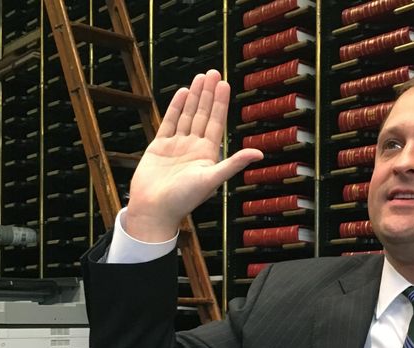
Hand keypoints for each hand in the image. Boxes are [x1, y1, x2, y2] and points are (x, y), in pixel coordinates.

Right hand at [125, 69, 262, 240]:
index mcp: (208, 155)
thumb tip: (259, 154)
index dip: (220, 104)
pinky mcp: (159, 147)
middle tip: (213, 72)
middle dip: (208, 94)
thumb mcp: (212, 179)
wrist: (154, 209)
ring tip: (199, 78)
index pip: (216, 123)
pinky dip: (175, 108)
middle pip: (203, 115)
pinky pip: (169, 123)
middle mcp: (194, 148)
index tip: (224, 84)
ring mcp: (177, 146)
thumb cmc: (184, 199)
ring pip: (187, 116)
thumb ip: (234, 164)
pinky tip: (182, 94)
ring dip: (194, 97)